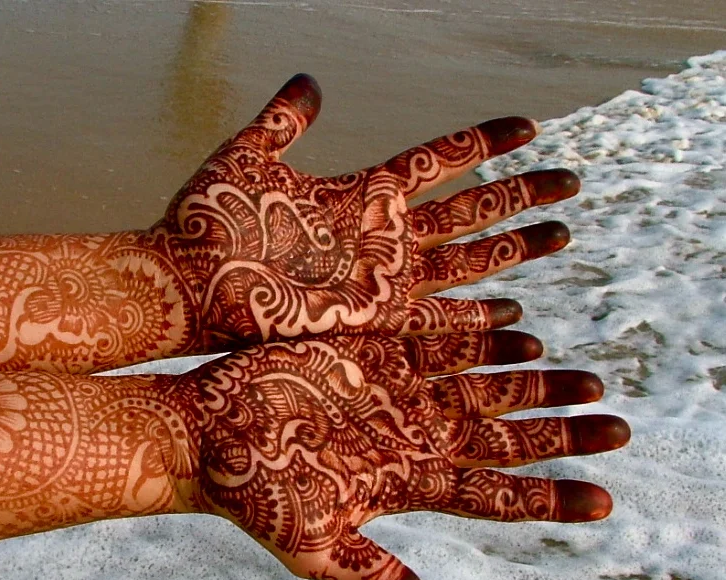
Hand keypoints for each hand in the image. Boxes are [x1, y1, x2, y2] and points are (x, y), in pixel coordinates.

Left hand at [154, 75, 578, 350]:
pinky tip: (515, 320)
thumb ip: (286, 119)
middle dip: (519, 197)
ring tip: (562, 235)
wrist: (184, 284)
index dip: (483, 144)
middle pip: (468, 210)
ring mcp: (378, 279)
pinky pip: (436, 321)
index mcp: (360, 192)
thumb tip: (311, 81)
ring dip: (514, 250)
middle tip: (569, 183)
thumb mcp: (249, 154)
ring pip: (466, 260)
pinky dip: (475, 322)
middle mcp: (379, 236)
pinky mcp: (368, 321)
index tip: (528, 127)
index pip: (439, 160)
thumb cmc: (208, 221)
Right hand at [178, 331, 628, 579]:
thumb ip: (374, 578)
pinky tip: (521, 331)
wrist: (206, 432)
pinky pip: (436, 341)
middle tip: (619, 425)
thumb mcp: (313, 547)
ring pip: (481, 387)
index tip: (605, 500)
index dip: (550, 499)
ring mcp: (394, 393)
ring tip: (587, 379)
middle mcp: (411, 438)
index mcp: (407, 485)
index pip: (495, 497)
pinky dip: (480, 337)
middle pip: (503, 437)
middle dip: (561, 433)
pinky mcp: (370, 353)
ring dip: (534, 383)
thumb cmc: (252, 496)